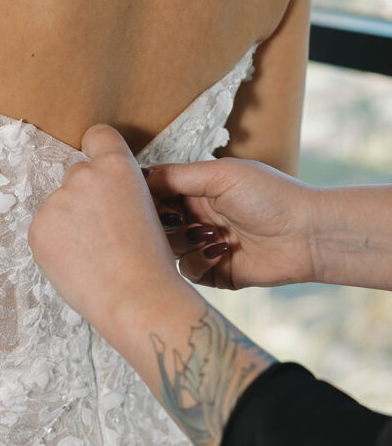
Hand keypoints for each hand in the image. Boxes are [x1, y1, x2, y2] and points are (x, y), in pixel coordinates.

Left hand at [29, 125, 189, 342]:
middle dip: (85, 197)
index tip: (98, 166)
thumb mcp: (147, 209)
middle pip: (76, 175)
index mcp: (116, 166)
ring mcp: (56, 202)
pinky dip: (56, 243)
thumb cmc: (149, 261)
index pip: (98, 135)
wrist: (134, 297)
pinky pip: (45, 229)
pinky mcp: (38, 228)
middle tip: (104, 230)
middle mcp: (83, 175)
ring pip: (59, 205)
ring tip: (94, 253)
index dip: (98, 149)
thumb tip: (102, 197)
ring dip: (69, 222)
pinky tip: (78, 263)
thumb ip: (119, 191)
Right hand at [147, 158, 316, 288]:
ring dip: (183, 241)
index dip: (145, 197)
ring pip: (167, 249)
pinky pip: (186, 271)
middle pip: (156, 223)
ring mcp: (203, 245)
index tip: (140, 200)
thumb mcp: (220, 174)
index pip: (155, 193)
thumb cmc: (270, 196)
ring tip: (208, 233)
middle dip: (161, 223)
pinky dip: (198, 260)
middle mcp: (196, 217)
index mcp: (197, 189)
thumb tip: (140, 176)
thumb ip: (176, 175)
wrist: (306, 234)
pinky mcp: (213, 272)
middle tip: (176, 220)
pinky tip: (220, 250)